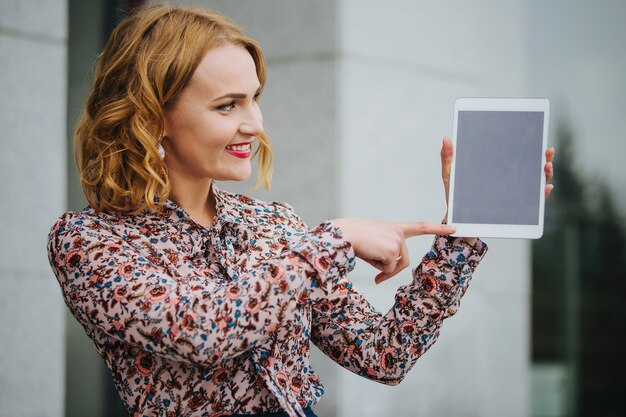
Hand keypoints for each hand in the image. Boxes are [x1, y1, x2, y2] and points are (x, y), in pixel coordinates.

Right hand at [331, 218, 455, 283]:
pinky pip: (389, 270)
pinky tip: (368, 256)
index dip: (438, 228)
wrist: (343, 234)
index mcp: (395, 227)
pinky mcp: (392, 251)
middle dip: (392, 271)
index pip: (420, 226)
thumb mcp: (373, 244)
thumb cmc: (353, 238)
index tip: (454, 228)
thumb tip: (386, 275)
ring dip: (382, 268)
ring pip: (396, 266)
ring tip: (368, 254)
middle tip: (378, 279)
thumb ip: (385, 254)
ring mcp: (397, 241)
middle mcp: (399, 232)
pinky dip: (378, 269)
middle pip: (405, 260)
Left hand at [440, 138, 556, 236]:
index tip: (534, 135)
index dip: (527, 144)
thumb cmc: (455, 196)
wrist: (458, 221)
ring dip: (546, 173)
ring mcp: (514, 193)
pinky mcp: (516, 208)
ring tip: (546, 167)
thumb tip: (446, 138)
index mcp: (496, 168)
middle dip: (542, 157)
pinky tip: (546, 188)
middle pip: (530, 165)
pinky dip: (542, 194)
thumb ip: (448, 158)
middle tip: (546, 152)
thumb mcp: (450, 176)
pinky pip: (534, 201)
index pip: (514, 153)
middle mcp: (508, 179)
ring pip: (536, 181)